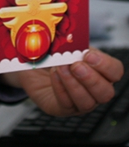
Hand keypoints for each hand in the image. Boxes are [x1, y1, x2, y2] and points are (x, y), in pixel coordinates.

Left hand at [1, 48, 123, 115]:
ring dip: (73, 84)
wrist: (31, 65)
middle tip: (75, 65)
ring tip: (60, 68)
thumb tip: (71, 38)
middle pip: (106, 92)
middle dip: (91, 78)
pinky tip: (54, 75)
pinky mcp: (61, 108)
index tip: (89, 55)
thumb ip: (71, 43)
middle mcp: (93, 90)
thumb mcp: (63, 45)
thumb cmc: (51, 55)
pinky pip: (66, 104)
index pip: (115, 71)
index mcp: (99, 71)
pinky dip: (60, 88)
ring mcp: (78, 102)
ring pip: (87, 102)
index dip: (105, 65)